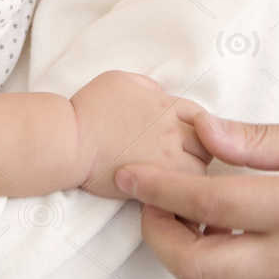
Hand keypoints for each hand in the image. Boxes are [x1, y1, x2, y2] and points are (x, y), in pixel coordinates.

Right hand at [69, 70, 209, 199]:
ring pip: (198, 174)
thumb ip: (150, 88)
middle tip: (186, 161)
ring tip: (178, 180)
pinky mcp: (153, 186)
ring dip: (192, 177)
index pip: (202, 118)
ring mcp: (164, 161)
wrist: (71, 140)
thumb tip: (161, 98)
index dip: (200, 129)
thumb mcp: (122, 81)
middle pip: (207, 147)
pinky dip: (178, 196)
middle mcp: (171, 133)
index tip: (190, 139)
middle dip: (201, 153)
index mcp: (165, 106)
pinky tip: (170, 196)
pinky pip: (179, 195)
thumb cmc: (89, 108)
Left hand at [115, 113, 278, 278]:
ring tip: (181, 215)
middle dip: (157, 236)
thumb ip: (259, 140)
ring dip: (181, 256)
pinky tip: (218, 235)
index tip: (128, 173)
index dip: (160, 190)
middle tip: (149, 201)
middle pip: (196, 267)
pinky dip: (213, 270)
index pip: (210, 204)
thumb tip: (203, 131)